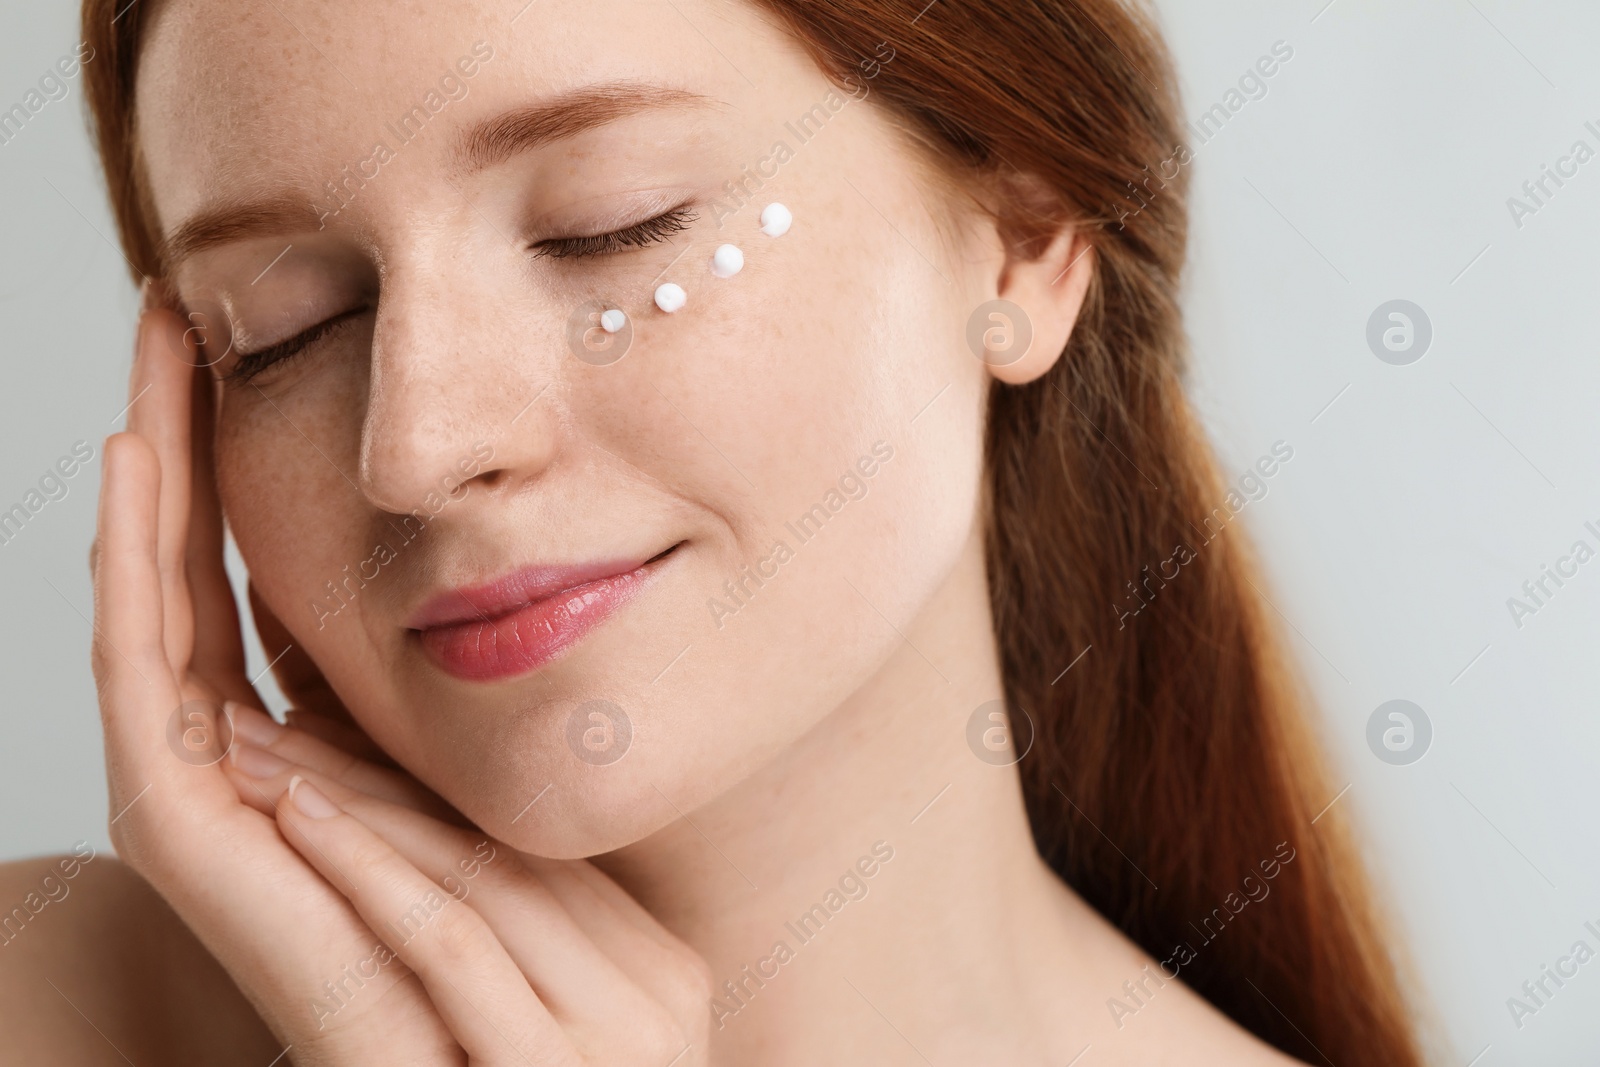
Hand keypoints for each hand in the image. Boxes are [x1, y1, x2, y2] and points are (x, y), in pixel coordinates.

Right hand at [92, 298, 709, 1063]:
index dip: (247, 471)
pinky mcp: (183, 825)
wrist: (497, 1064)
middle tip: (178, 312)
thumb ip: (475, 695)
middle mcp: (246, 755)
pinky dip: (129, 569)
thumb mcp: (503, 771)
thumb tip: (510, 577)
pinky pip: (140, 672)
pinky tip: (136, 467)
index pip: (257, 579)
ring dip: (144, 479)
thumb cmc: (526, 931)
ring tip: (149, 361)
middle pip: (192, 571)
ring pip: (151, 603)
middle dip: (183, 441)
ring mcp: (205, 789)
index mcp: (316, 741)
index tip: (259, 347)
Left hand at [223, 705, 712, 1064]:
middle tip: (271, 722)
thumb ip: (529, 961)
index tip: (329, 736)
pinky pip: (455, 947)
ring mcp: (621, 1034)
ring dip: (352, 809)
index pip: (532, 851)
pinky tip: (303, 823)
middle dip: (373, 780)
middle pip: (502, 854)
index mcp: (661, 969)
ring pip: (473, 882)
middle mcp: (659, 991)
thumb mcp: (546, 1044)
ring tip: (262, 756)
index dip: (419, 786)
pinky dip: (371, 874)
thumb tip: (431, 852)